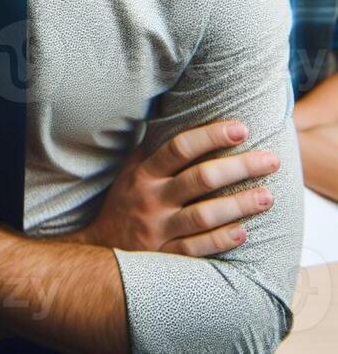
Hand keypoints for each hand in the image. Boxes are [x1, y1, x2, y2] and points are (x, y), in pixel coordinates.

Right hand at [80, 120, 278, 255]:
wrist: (100, 248)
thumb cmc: (125, 203)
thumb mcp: (131, 172)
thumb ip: (153, 150)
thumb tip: (174, 116)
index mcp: (145, 173)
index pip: (180, 148)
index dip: (211, 136)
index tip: (241, 128)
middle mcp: (151, 198)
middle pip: (200, 178)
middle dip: (239, 167)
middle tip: (271, 160)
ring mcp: (158, 228)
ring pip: (203, 214)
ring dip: (238, 205)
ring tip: (268, 196)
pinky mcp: (164, 255)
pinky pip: (196, 248)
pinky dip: (220, 240)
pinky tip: (244, 233)